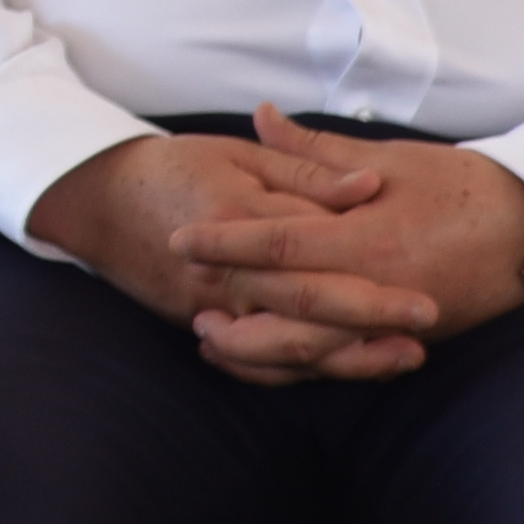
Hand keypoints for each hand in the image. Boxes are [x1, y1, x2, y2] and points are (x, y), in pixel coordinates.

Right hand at [25, 117, 407, 378]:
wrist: (95, 201)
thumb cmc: (172, 168)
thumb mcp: (238, 154)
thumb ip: (305, 171)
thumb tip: (368, 185)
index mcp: (237, 219)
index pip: (313, 250)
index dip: (369, 270)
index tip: (423, 277)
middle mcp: (224, 273)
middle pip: (308, 305)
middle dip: (372, 319)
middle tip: (428, 318)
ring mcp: (211, 306)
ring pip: (288, 344)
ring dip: (351, 355)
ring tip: (407, 354)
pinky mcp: (202, 324)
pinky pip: (259, 360)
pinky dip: (305, 370)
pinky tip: (348, 366)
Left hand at [160, 102, 523, 378]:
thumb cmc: (462, 187)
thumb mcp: (392, 159)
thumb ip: (316, 148)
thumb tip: (260, 117)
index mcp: (371, 239)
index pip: (282, 246)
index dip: (227, 243)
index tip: (181, 238)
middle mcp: (381, 289)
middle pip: (292, 312)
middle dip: (235, 307)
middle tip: (185, 296)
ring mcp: (396, 322)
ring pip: (315, 350)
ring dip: (260, 348)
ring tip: (212, 337)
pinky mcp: (407, 338)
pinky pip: (344, 360)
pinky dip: (301, 363)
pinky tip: (266, 357)